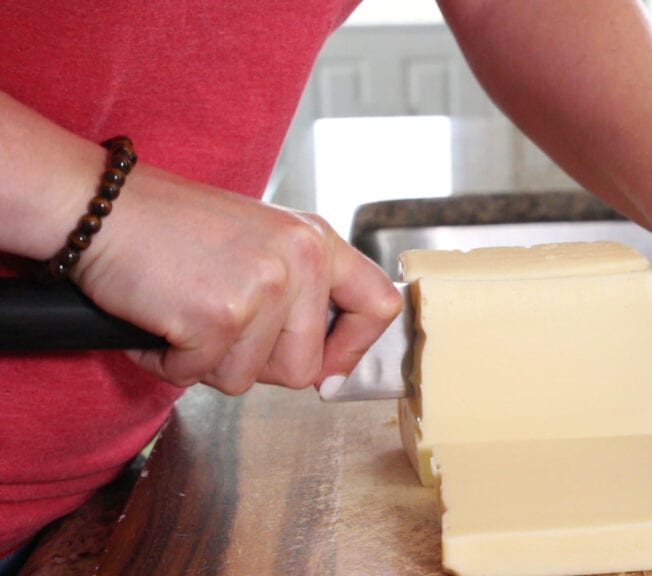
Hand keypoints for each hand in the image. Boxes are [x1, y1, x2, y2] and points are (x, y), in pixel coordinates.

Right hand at [73, 163, 401, 394]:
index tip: (328, 369)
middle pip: (305, 367)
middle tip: (216, 326)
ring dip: (206, 362)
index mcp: (316, 240)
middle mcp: (301, 260)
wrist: (98, 205)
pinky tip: (158, 320)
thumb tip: (326, 370)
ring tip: (183, 312)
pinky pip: (198, 376)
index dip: (355, 350)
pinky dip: (168, 362)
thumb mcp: (260, 241)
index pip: (379, 305)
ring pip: (249, 379)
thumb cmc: (170, 226)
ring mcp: (264, 288)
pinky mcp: (220, 316)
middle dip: (255, 365)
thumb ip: (298, 292)